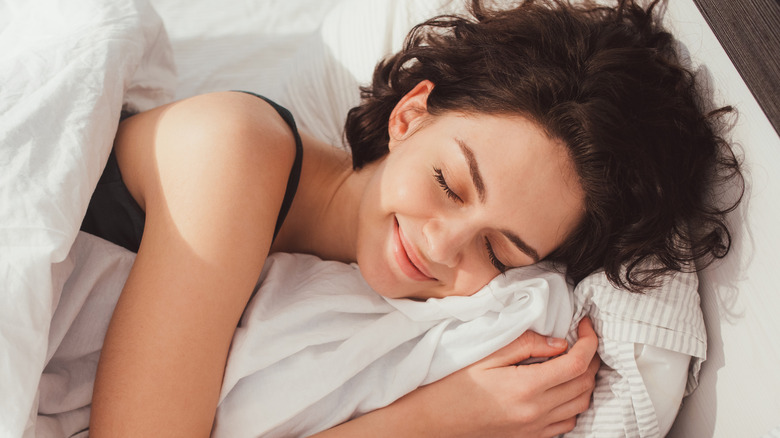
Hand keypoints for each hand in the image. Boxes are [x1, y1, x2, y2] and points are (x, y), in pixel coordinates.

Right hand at [310, 318, 599, 437]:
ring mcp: (534, 429)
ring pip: (581, 406)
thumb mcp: (484, 355)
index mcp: (525, 388)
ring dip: (584, 382)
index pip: (576, 364)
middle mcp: (536, 412)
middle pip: (585, 385)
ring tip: (572, 361)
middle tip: (582, 338)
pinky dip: (572, 403)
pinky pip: (566, 423)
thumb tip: (557, 341)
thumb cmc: (450, 387)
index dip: (589, 341)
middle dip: (591, 359)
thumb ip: (524, 345)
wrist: (431, 422)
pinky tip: (558, 388)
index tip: (585, 324)